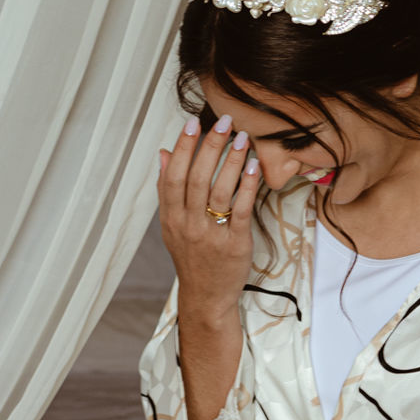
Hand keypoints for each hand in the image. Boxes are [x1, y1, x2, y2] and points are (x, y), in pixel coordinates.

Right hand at [156, 112, 260, 319]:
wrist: (206, 297)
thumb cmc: (192, 257)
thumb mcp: (172, 225)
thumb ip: (167, 190)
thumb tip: (165, 153)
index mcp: (171, 218)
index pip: (174, 176)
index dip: (183, 148)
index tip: (193, 123)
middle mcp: (188, 225)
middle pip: (197, 179)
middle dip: (210, 147)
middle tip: (224, 122)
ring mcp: (211, 236)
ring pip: (219, 191)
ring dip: (231, 162)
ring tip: (242, 138)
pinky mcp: (235, 245)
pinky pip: (241, 211)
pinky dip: (247, 187)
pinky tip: (254, 167)